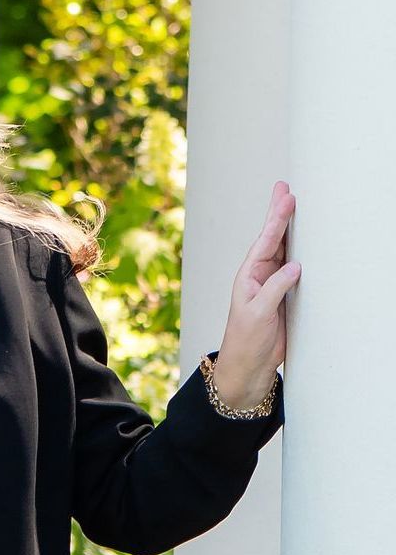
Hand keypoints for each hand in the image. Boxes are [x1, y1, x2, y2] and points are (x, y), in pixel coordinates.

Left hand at [213, 180, 300, 407]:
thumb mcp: (257, 313)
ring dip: (293, 230)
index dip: (276, 220)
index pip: (265, 242)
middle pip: (274, 239)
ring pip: (286, 251)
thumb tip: (295, 266)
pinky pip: (297, 270)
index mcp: (249, 276)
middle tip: (285, 188)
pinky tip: (308, 242)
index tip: (286, 199)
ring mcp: (275, 285)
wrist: (249, 366)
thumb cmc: (245, 341)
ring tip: (296, 205)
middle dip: (280, 214)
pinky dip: (304, 254)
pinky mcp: (286, 297)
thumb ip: (275, 288)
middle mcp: (261, 277)